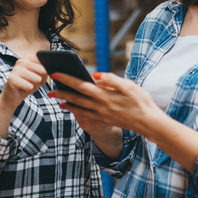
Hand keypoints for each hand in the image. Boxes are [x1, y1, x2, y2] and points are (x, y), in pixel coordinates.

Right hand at [0, 57, 48, 109]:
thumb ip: (44, 71)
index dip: (44, 73)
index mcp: (28, 57)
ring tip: (26, 85)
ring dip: (34, 86)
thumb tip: (47, 71)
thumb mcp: (39, 76)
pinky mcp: (12, 79)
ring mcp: (16, 69)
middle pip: (43, 71)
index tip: (36, 76)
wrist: (11, 96)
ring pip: (37, 79)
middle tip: (30, 82)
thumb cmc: (26, 85)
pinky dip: (28, 90)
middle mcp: (21, 61)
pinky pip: (29, 86)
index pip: (45, 63)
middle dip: (40, 80)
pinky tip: (21, 89)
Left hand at [51, 71, 197, 171]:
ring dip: (66, 102)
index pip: (81, 85)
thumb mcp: (129, 86)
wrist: (148, 123)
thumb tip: (95, 74)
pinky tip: (70, 107)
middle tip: (49, 88)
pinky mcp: (104, 120)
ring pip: (79, 107)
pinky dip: (75, 110)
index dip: (67, 79)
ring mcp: (101, 115)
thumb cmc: (141, 102)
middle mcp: (100, 106)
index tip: (55, 74)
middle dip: (62, 92)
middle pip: (76, 98)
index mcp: (105, 95)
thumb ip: (111, 80)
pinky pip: (85, 115)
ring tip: (55, 98)